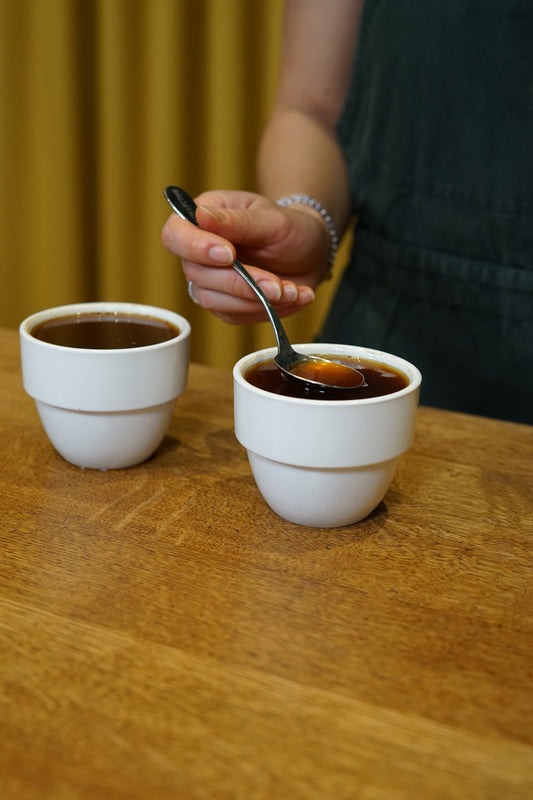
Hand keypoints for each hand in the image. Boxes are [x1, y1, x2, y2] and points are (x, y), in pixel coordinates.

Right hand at [161, 190, 329, 323]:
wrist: (312, 254)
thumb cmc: (290, 228)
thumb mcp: (271, 219)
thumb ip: (237, 221)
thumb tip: (200, 215)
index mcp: (202, 218)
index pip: (175, 235)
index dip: (195, 248)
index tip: (229, 255)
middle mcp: (199, 252)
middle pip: (197, 274)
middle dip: (240, 283)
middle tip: (277, 284)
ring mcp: (210, 282)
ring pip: (214, 301)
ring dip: (256, 300)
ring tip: (291, 290)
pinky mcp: (226, 305)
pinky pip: (236, 315)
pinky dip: (269, 310)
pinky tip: (294, 297)